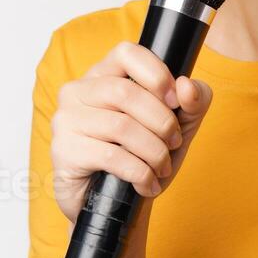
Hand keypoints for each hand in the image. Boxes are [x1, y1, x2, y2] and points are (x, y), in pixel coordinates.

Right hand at [49, 42, 213, 223]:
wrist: (116, 204)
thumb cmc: (144, 156)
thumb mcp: (179, 127)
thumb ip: (193, 102)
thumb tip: (187, 86)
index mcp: (104, 75)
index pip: (127, 53)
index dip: (157, 73)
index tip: (175, 101)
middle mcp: (78, 91)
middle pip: (126, 92)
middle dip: (162, 122)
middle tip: (174, 143)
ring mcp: (66, 120)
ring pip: (121, 126)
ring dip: (154, 151)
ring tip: (162, 168)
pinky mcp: (63, 151)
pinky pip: (111, 156)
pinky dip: (139, 172)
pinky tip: (147, 183)